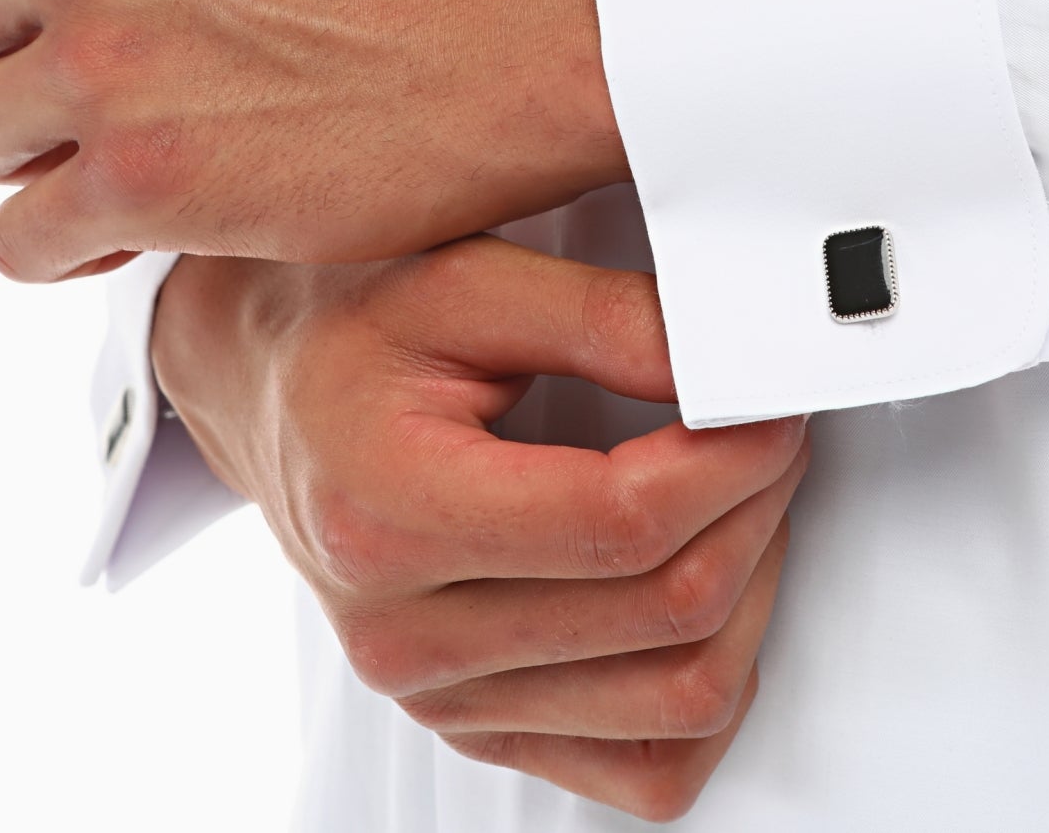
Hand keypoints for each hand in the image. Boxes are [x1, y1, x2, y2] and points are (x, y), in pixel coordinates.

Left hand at [0, 0, 625, 280]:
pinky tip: (126, 236)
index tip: (21, 4)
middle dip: (6, 64)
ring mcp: (103, 62)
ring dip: (26, 161)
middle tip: (85, 98)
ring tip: (113, 170)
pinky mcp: (146, 184)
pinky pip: (17, 243)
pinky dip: (60, 249)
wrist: (547, 20)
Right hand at [152, 235, 810, 822]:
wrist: (277, 393)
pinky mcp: (476, 727)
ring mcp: (440, 695)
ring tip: (745, 496)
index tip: (771, 403)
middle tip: (769, 427)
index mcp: (389, 510)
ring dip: (753, 587)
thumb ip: (605, 320)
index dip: (734, 459)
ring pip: (680, 695)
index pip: (622, 522)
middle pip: (666, 609)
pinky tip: (710, 593)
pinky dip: (712, 685)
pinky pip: (648, 768)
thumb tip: (731, 367)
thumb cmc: (356, 331)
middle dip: (758, 505)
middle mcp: (405, 632)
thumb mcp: (470, 280)